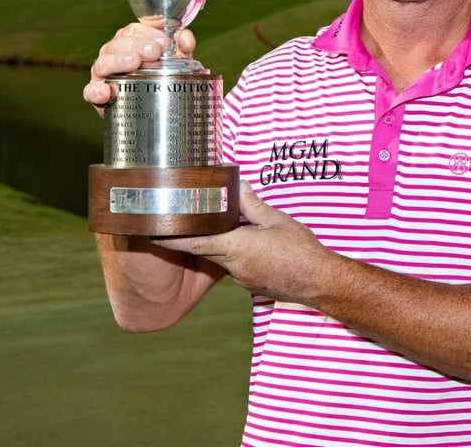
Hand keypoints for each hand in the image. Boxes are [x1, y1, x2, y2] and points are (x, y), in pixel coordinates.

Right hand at [81, 22, 196, 114]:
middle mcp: (113, 54)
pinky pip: (91, 91)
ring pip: (104, 62)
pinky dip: (96, 90)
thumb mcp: (174, 62)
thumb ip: (181, 48)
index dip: (148, 33)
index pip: (133, 30)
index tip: (164, 41)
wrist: (150, 109)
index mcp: (129, 42)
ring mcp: (103, 73)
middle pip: (118, 43)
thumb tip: (186, 38)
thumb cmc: (159, 78)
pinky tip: (105, 91)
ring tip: (134, 62)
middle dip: (136, 45)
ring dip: (118, 61)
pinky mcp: (97, 94)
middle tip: (154, 52)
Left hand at [153, 182, 333, 303]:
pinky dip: (235, 255)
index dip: (171, 238)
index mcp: (237, 247)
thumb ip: (253, 205)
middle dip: (192, 238)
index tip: (151, 233)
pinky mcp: (252, 284)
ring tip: (222, 229)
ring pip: (222, 258)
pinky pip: (236, 267)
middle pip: (205, 250)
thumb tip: (237, 186)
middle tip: (182, 222)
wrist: (319, 283)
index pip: (195, 243)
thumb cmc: (301, 251)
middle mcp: (234, 266)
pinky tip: (250, 246)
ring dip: (218, 245)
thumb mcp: (277, 221)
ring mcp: (242, 278)